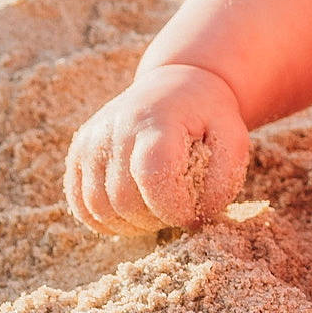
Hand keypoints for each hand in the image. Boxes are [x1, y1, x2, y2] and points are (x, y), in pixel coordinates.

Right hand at [64, 63, 249, 235]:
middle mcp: (116, 127)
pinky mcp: (78, 152)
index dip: (173, 209)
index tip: (192, 214)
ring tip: (155, 213)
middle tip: (175, 213)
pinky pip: (80, 203)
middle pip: (124, 199)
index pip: (154, 177)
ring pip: (98, 207)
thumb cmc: (207, 118)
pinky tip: (129, 216)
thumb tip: (193, 221)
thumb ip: (222, 180)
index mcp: (158, 120)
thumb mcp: (233, 139)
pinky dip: (103, 221)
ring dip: (129, 225)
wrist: (173, 87)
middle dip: (154, 220)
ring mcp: (92, 139)